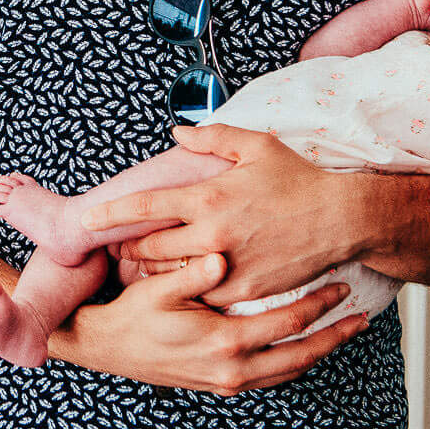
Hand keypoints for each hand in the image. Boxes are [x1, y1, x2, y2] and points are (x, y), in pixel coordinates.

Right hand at [63, 253, 368, 393]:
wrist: (108, 351)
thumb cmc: (133, 315)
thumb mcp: (157, 290)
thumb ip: (191, 274)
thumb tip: (219, 258)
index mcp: (223, 341)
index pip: (286, 322)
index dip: (317, 305)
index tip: (339, 287)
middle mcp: (233, 368)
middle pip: (301, 354)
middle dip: (334, 336)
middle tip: (361, 317)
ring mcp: (229, 382)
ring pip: (290, 371)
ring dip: (319, 352)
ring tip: (342, 332)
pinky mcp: (223, 385)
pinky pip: (272, 378)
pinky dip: (295, 363)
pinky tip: (304, 348)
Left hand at [82, 124, 363, 307]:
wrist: (343, 220)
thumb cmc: (299, 179)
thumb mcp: (256, 146)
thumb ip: (212, 137)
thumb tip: (176, 132)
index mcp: (208, 197)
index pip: (145, 207)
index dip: (111, 214)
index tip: (86, 220)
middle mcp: (212, 233)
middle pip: (150, 248)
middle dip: (129, 249)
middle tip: (118, 248)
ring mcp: (228, 265)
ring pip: (172, 277)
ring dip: (153, 273)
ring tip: (142, 269)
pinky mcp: (246, 290)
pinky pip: (204, 296)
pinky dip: (190, 290)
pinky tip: (183, 285)